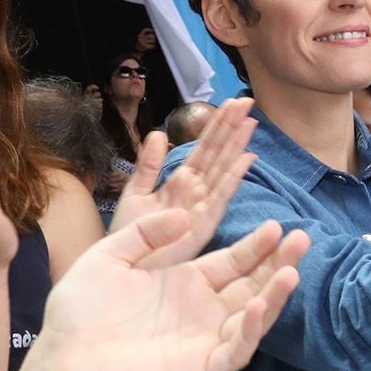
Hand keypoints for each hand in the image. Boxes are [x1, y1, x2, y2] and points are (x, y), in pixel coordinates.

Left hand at [26, 210, 310, 370]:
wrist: (58, 357)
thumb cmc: (79, 309)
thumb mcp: (110, 255)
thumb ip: (147, 232)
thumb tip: (185, 212)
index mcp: (184, 282)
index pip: (233, 262)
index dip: (257, 246)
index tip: (277, 225)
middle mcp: (201, 310)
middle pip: (252, 285)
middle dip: (279, 264)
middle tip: (303, 239)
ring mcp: (203, 341)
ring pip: (252, 317)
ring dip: (275, 296)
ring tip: (292, 271)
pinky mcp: (198, 369)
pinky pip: (234, 350)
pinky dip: (251, 331)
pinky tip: (259, 306)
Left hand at [111, 98, 259, 267]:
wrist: (120, 270)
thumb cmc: (127, 240)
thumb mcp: (135, 196)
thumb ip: (148, 166)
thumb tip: (159, 134)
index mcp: (180, 184)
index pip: (204, 148)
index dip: (217, 125)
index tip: (232, 101)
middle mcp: (196, 193)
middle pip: (217, 154)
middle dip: (231, 128)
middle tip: (247, 100)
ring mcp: (201, 208)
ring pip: (222, 170)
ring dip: (236, 146)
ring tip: (251, 121)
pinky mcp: (202, 226)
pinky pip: (220, 197)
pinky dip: (233, 178)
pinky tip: (246, 158)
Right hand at [135, 27, 158, 54]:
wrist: (135, 54)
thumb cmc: (139, 47)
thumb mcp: (140, 40)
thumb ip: (144, 36)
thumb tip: (152, 34)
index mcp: (139, 36)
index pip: (144, 30)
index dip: (149, 30)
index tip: (152, 31)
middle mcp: (141, 38)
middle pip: (151, 35)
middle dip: (154, 38)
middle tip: (154, 41)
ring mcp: (143, 42)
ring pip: (152, 40)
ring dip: (154, 42)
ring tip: (154, 44)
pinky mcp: (145, 47)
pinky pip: (152, 45)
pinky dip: (154, 46)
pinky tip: (153, 47)